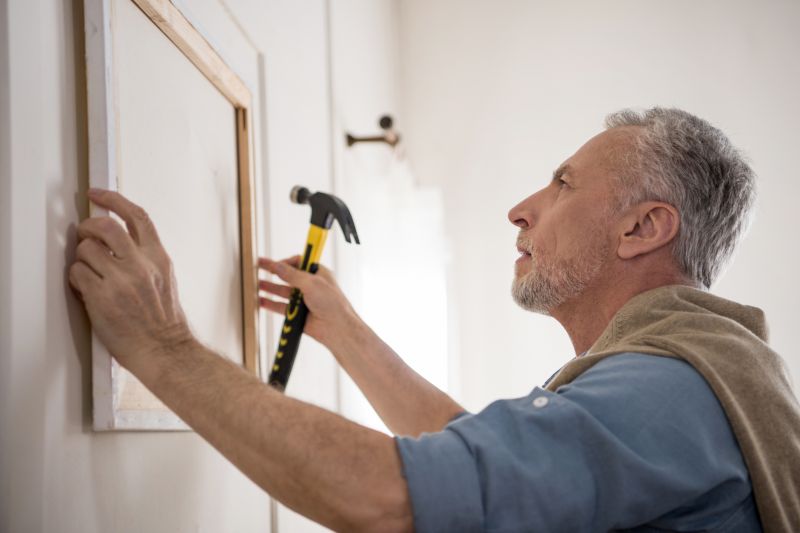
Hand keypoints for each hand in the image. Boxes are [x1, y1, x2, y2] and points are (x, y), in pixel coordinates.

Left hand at [69, 189, 193, 373]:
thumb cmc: (164, 323)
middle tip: (84, 234)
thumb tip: (119, 243)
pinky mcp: (103, 297)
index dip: (114, 200)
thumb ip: (145, 258)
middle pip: (106, 226)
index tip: (98, 194)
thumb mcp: (165, 280)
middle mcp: (141, 265)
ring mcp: (121, 281)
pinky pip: (77, 274)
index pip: (137, 217)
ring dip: (82, 259)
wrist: (164, 350)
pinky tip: (86, 288)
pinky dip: (76, 279)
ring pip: (86, 249)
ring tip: (89, 272)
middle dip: (88, 226)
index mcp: (158, 258)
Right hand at [258, 256, 360, 348]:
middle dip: (273, 272)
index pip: (298, 263)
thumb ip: (292, 275)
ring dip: (270, 288)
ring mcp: (304, 300)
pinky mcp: (298, 313)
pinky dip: (271, 303)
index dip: (285, 262)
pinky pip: (282, 307)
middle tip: (259, 267)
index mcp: (318, 274)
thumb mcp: (311, 283)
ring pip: (283, 292)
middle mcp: (311, 286)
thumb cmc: (333, 304)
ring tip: (257, 284)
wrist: (337, 328)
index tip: (274, 263)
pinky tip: (262, 300)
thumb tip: (278, 265)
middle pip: (288, 276)